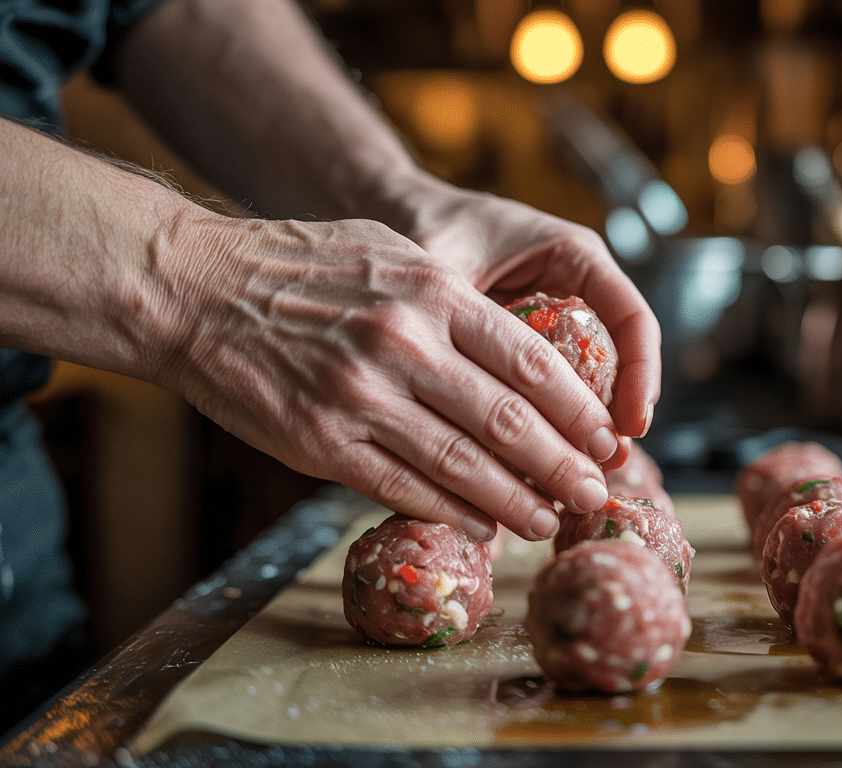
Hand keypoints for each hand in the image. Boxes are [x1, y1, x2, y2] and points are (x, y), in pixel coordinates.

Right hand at [151, 212, 643, 541]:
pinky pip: (403, 487)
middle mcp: (406, 344)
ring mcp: (362, 397)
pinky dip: (451, 512)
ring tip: (548, 521)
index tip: (606, 440)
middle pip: (510, 421)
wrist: (193, 287)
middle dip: (564, 465)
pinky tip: (481, 526)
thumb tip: (517, 358)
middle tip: (594, 492)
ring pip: (462, 464)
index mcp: (434, 293)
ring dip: (516, 501)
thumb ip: (453, 301)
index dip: (580, 411)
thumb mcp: (392, 252)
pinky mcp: (320, 441)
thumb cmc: (298, 267)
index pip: (533, 364)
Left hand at [385, 183, 661, 448]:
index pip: (630, 317)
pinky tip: (531, 463)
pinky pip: (546, 392)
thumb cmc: (424, 223)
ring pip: (586, 382)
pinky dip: (542, 427)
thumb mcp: (443, 260)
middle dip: (614, 416)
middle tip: (606, 465)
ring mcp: (552, 323)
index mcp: (573, 256)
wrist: (396, 216)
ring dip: (582, 430)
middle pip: (617, 360)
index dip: (639, 373)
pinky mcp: (524, 351)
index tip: (631, 423)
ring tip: (575, 475)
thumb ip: (461, 303)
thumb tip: (454, 364)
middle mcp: (573, 290)